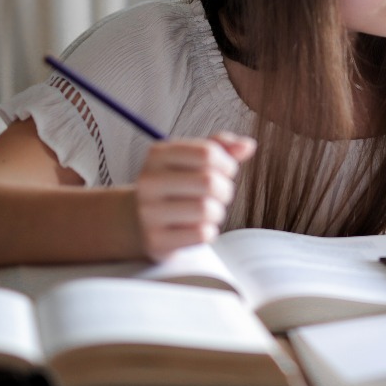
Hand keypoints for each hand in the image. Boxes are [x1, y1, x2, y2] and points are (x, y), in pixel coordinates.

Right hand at [133, 131, 253, 259]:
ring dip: (217, 212)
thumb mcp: (191, 159)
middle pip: (209, 182)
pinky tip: (196, 227)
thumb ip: (221, 147)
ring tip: (208, 211)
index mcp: (158, 154)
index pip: (207, 153)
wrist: (137, 220)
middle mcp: (149, 181)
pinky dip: (208, 232)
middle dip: (224, 189)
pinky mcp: (156, 240)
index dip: (227, 163)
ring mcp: (149, 212)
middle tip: (219, 194)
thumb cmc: (175, 185)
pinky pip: (201, 234)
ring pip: (206, 210)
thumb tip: (248, 145)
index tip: (225, 171)